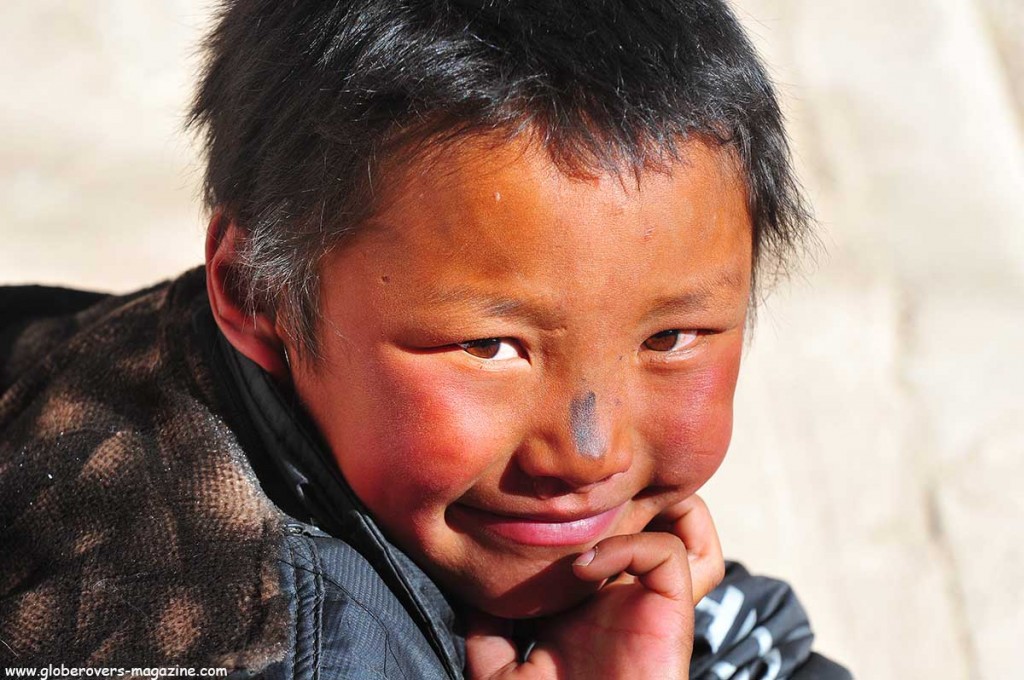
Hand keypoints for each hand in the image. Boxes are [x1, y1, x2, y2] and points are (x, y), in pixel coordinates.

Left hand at [465, 495, 723, 679]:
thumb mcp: (500, 674)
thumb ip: (487, 632)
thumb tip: (470, 586)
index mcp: (583, 599)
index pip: (595, 531)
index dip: (573, 509)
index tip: (529, 502)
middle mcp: (620, 590)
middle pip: (646, 512)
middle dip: (617, 489)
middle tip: (570, 491)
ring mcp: (646, 598)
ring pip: (676, 519)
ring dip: (643, 503)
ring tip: (595, 514)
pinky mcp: (671, 610)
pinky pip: (667, 554)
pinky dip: (629, 546)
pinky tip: (585, 569)